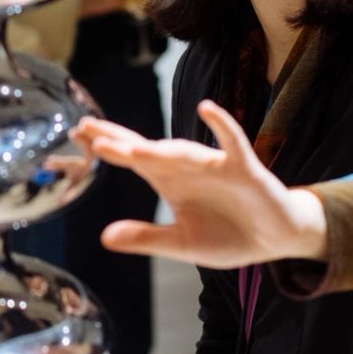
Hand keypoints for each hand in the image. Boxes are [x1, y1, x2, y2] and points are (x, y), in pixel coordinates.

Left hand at [70, 100, 324, 267]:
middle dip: (120, 140)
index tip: (77, 133)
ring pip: (184, 152)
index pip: (132, 158)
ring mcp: (215, 166)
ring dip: (160, 148)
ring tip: (132, 147)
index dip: (107, 146)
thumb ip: (147, 238)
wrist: (275, 240)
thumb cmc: (228, 235)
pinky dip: (222, 126)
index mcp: (169, 181)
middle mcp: (187, 168)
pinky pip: (233, 143)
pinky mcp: (245, 169)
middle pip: (150, 150)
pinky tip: (208, 109)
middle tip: (88, 129)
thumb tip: (104, 237)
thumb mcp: (183, 244)